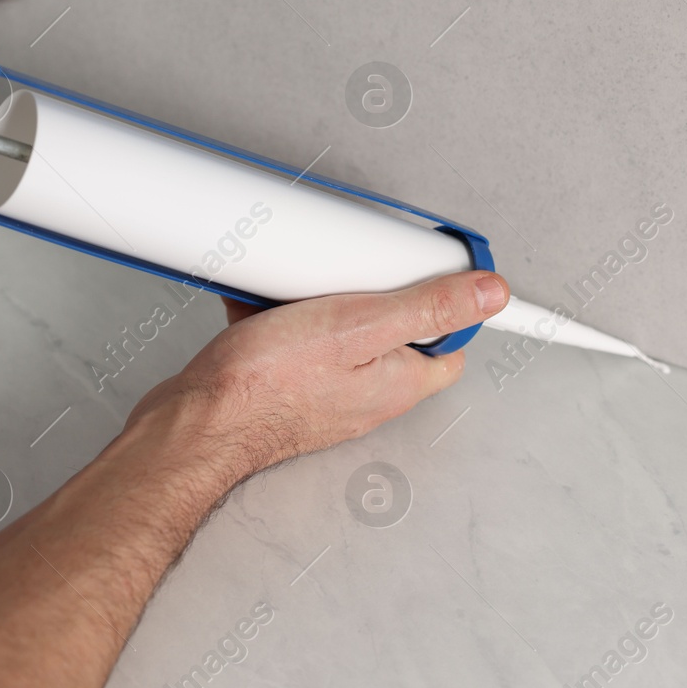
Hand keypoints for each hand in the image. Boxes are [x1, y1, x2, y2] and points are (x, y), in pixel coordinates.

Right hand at [131, 271, 508, 479]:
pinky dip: (279, 310)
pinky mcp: (284, 381)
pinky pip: (294, 334)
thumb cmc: (267, 386)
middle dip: (371, 287)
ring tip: (300, 282)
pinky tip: (263, 297)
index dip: (447, 298)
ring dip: (320, 296)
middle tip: (353, 267)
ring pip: (339, 326)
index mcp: (400, 382)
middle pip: (392, 325)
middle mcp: (368, 391)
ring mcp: (324, 388)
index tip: (433, 266)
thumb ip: (428, 308)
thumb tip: (491, 294)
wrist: (195, 421)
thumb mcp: (359, 327)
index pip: (451, 340)